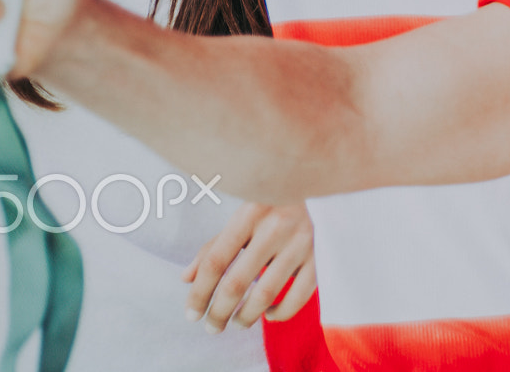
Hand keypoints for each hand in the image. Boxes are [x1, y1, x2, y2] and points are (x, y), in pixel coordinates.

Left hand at [185, 201, 315, 330]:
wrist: (322, 183)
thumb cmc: (274, 207)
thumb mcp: (242, 217)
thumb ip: (215, 246)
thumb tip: (187, 279)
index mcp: (250, 213)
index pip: (215, 261)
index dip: (199, 293)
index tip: (191, 315)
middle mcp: (276, 225)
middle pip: (236, 282)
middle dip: (219, 313)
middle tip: (213, 327)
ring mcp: (302, 241)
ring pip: (266, 293)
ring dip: (246, 317)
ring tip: (237, 323)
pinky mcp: (322, 254)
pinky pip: (298, 296)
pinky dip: (281, 312)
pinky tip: (270, 313)